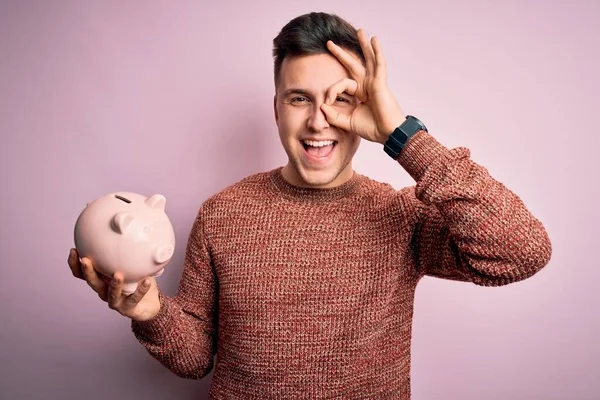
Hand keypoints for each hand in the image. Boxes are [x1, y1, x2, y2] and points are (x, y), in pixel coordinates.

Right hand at [68, 248, 160, 321]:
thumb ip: (127, 249)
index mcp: (102, 279)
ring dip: (113, 284)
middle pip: (92, 282)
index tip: (73, 250)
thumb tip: (127, 224)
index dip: (75, 264)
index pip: (82, 273)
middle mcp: (105, 290)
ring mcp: (116, 301)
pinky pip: (134, 299)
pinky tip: (146, 281)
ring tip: (118, 275)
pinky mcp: (129, 309)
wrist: (150, 303)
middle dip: (87, 271)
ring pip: (110, 294)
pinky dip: (140, 290)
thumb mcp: (131, 262)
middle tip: (86, 260)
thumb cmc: (137, 280)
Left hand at [321, 29, 405, 143]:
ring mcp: (375, 83)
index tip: (326, 103)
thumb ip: (334, 115)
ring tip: (360, 31)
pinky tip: (374, 40)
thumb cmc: (373, 128)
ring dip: (363, 45)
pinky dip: (377, 51)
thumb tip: (321, 105)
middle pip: (353, 65)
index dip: (331, 91)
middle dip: (341, 54)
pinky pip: (379, 64)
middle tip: (329, 43)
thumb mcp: (347, 122)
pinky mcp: (381, 83)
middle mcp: (367, 86)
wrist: (388, 134)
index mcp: (360, 94)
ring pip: (368, 59)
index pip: (341, 84)